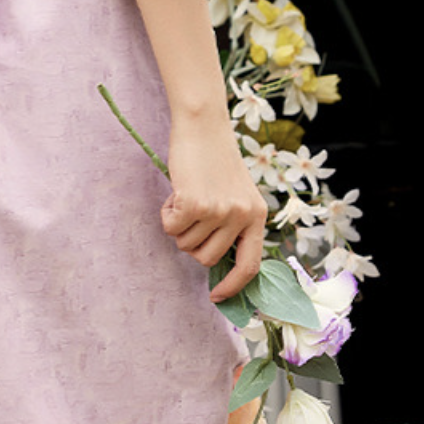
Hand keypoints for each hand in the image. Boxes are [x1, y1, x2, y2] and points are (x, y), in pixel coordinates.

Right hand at [161, 110, 266, 301]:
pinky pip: (171, 228)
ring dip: (179, 226)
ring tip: (186, 196)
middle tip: (191, 216)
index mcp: (257, 215)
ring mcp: (219, 211)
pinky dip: (167, 214)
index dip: (233, 286)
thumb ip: (232, 225)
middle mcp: (242, 216)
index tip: (217, 296)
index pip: (249, 265)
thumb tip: (215, 263)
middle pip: (207, 258)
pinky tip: (176, 192)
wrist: (203, 127)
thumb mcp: (236, 194)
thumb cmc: (215, 160)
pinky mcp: (196, 204)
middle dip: (192, 243)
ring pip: (186, 244)